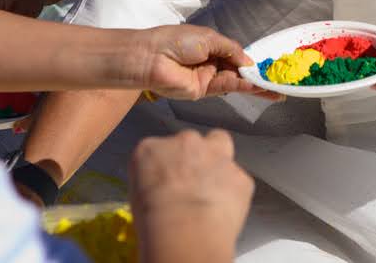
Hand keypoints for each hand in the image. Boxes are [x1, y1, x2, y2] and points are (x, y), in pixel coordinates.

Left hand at [114, 24, 273, 101]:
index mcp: (211, 46)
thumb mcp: (209, 38)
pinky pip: (225, 87)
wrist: (152, 57)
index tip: (269, 67)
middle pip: (238, 71)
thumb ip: (231, 50)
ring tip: (274, 89)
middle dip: (257, 77)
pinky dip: (241, 86)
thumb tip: (249, 62)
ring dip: (254, 85)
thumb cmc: (177, 40)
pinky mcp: (202, 91)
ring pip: (235, 81)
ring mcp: (207, 78)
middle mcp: (211, 62)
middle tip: (278, 84)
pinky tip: (256, 87)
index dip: (251, 61)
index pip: (235, 55)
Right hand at [130, 130, 252, 260]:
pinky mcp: (240, 175)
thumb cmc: (155, 224)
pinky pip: (239, 180)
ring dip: (218, 162)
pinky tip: (224, 212)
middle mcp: (184, 144)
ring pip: (221, 145)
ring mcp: (215, 155)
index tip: (166, 184)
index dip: (164, 168)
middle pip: (190, 142)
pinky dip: (234, 193)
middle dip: (192, 159)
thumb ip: (152, 184)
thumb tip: (162, 194)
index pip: (157, 150)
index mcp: (151, 150)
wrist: (185, 233)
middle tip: (190, 186)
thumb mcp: (135, 201)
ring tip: (212, 193)